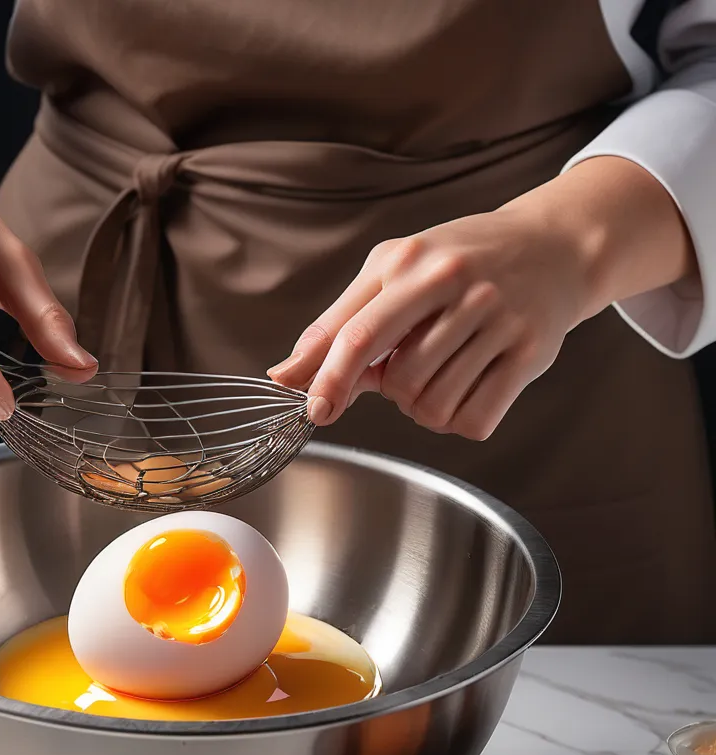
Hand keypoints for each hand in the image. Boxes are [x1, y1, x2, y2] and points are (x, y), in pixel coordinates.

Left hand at [269, 156, 696, 439]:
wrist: (555, 247)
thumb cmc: (461, 261)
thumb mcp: (394, 271)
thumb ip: (338, 323)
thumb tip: (285, 377)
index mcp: (412, 264)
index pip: (358, 334)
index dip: (330, 380)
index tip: (318, 409)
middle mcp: (459, 287)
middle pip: (398, 380)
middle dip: (393, 390)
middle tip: (411, 365)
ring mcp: (499, 320)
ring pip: (434, 406)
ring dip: (425, 406)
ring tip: (442, 372)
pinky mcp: (531, 353)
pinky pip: (476, 419)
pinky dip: (460, 420)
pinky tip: (467, 390)